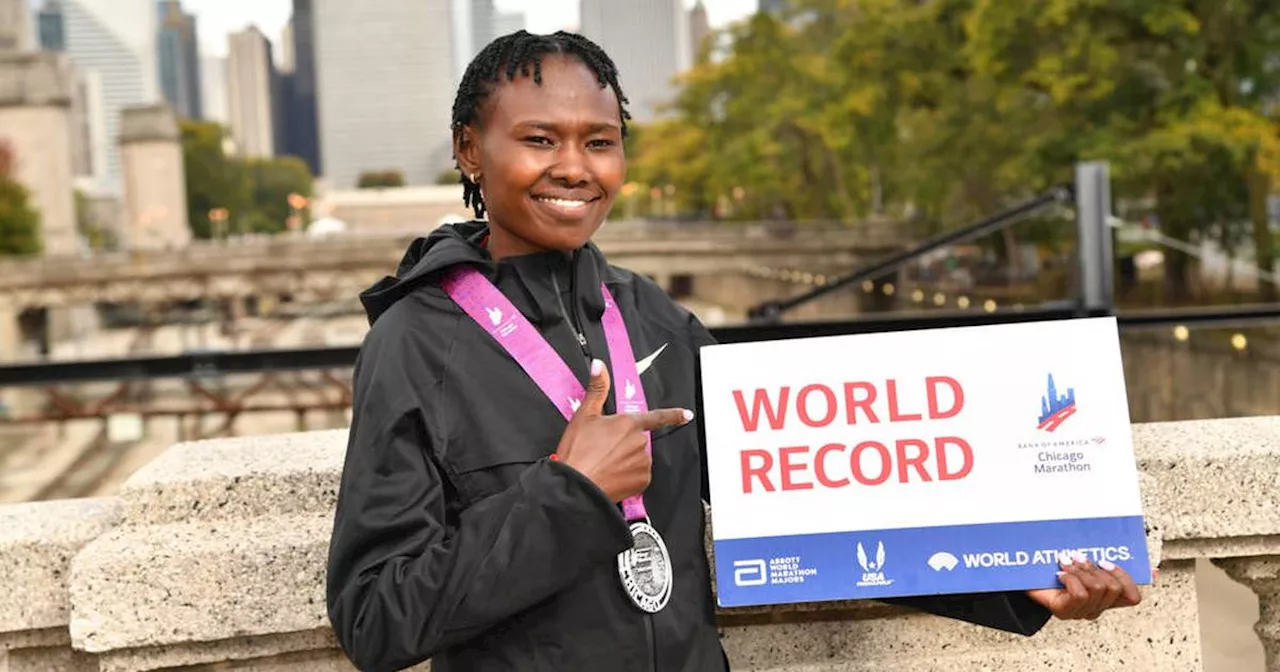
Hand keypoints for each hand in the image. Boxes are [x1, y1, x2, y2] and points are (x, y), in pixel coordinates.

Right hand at [554, 359, 693, 502]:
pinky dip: (628, 477)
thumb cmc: (577, 452)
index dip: (673, 415)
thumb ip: (596, 389)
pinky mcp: (642, 481)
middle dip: (625, 444)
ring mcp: (643, 462)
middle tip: (603, 450)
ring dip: (626, 461)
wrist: (576, 485)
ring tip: (604, 464)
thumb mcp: (584, 416)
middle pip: (638, 440)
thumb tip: (599, 366)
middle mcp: (640, 442)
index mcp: (628, 423)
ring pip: (638, 458)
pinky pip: (638, 476)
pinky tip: (611, 476)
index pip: (656, 417)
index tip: (686, 415)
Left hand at [1026, 551, 1142, 620]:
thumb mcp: (1083, 562)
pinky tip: (1060, 574)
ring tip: (1067, 562)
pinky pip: (1079, 594)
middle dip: (1095, 568)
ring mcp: (1080, 612)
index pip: (1131, 597)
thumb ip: (1106, 562)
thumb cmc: (1052, 568)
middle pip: (1113, 588)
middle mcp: (1095, 608)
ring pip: (1097, 589)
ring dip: (1081, 571)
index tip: (1107, 561)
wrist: (1023, 578)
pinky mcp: (1064, 612)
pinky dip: (1070, 578)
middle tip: (1079, 557)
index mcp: (1105, 598)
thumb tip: (1152, 570)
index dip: (1127, 579)